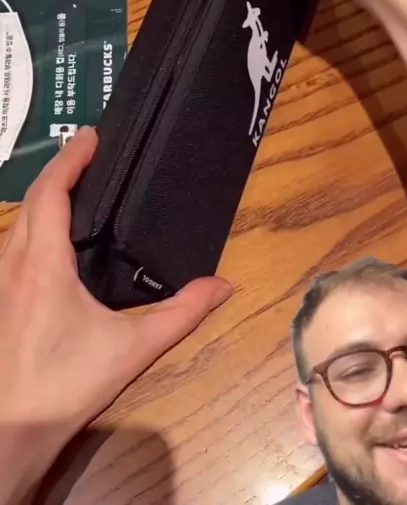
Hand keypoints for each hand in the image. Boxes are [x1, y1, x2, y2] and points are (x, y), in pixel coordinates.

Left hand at [0, 127, 230, 503]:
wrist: (8, 432)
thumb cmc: (65, 384)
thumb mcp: (131, 349)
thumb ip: (179, 315)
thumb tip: (223, 285)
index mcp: (43, 263)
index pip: (52, 192)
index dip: (71, 159)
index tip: (93, 135)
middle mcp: (13, 263)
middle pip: (32, 200)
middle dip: (59, 170)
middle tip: (91, 153)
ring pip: (17, 223)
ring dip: (43, 197)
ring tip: (76, 186)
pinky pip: (12, 245)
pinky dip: (33, 224)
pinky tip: (52, 241)